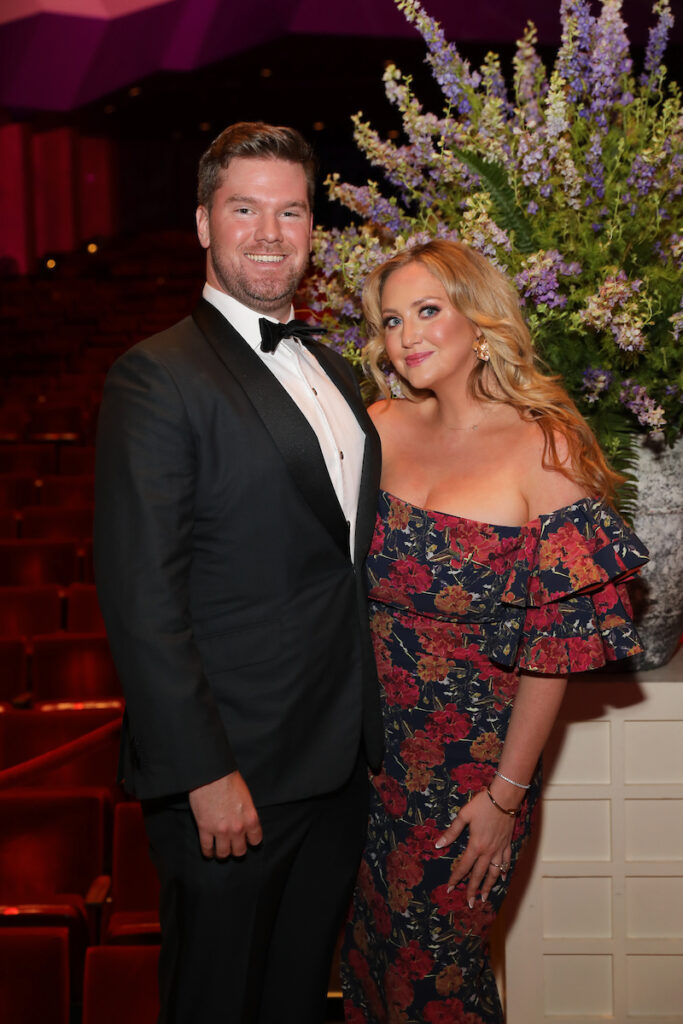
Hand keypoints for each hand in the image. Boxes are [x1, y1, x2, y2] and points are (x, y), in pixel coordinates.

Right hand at [188, 771, 262, 858]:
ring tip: (220, 851)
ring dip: (222, 853)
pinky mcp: (205, 829)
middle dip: (236, 850)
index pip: (255, 840)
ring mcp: (221, 830)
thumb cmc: (229, 780)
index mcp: (251, 818)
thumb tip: (245, 822)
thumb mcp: (246, 797)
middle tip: (233, 847)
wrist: (211, 774)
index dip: (251, 841)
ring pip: (223, 853)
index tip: (247, 841)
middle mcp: (238, 828)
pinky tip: (209, 852)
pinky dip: (208, 852)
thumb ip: (247, 813)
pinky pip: (207, 848)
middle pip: (240, 851)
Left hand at [434, 790, 514, 904]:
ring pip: (494, 873)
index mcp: (475, 845)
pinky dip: (504, 871)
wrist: (504, 798)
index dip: (455, 878)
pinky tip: (503, 878)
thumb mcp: (463, 816)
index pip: (463, 867)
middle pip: (479, 875)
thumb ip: (452, 832)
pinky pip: (506, 862)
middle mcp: (488, 851)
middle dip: (473, 890)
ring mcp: (499, 849)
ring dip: (489, 886)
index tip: (449, 888)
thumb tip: (439, 844)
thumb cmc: (482, 804)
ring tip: (485, 898)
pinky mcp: (507, 844)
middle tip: (469, 903)